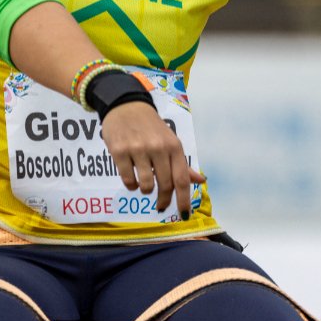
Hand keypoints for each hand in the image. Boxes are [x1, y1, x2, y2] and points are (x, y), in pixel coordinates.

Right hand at [101, 101, 205, 219]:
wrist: (126, 105)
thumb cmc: (150, 126)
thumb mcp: (170, 141)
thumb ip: (182, 164)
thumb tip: (201, 181)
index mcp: (174, 146)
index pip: (182, 179)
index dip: (184, 200)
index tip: (184, 214)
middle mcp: (158, 148)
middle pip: (165, 185)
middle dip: (164, 200)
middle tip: (161, 205)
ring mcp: (139, 149)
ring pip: (146, 185)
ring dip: (145, 191)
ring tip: (144, 185)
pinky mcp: (120, 151)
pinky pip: (128, 179)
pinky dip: (131, 185)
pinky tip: (132, 179)